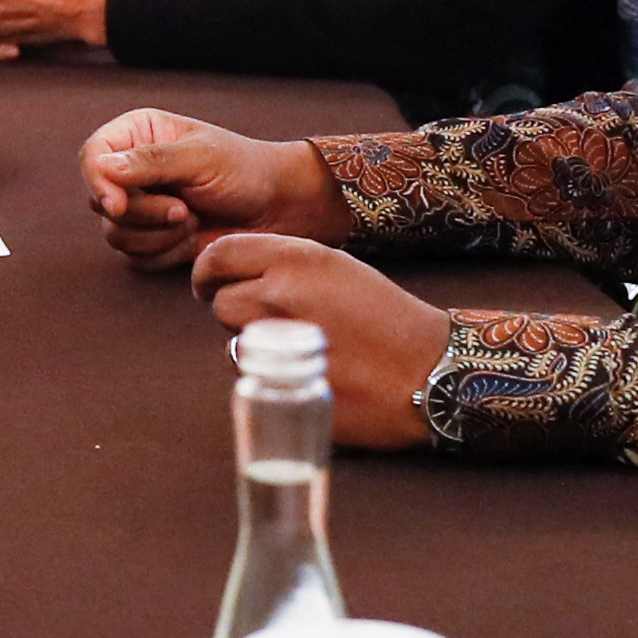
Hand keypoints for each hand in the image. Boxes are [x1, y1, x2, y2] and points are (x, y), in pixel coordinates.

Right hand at [81, 108, 343, 267]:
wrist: (279, 209)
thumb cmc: (246, 171)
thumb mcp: (200, 158)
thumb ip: (150, 161)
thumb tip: (103, 167)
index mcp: (139, 134)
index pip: (93, 156)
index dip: (97, 182)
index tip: (118, 205)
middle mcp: (133, 169)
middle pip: (100, 201)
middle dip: (143, 214)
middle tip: (184, 210)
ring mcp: (141, 206)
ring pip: (115, 234)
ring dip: (158, 236)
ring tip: (193, 221)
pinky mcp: (152, 238)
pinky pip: (136, 257)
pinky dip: (165, 254)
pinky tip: (194, 240)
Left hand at [187, 235, 448, 447]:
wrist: (429, 369)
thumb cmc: (385, 317)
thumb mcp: (336, 268)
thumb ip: (285, 266)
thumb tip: (234, 273)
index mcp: (297, 258)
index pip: (220, 254)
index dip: (208, 271)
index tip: (208, 284)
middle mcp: (281, 294)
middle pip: (221, 303)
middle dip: (237, 313)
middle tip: (274, 324)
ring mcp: (282, 342)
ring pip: (232, 343)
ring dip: (253, 348)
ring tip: (297, 351)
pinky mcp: (286, 383)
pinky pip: (252, 379)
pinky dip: (267, 378)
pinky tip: (302, 375)